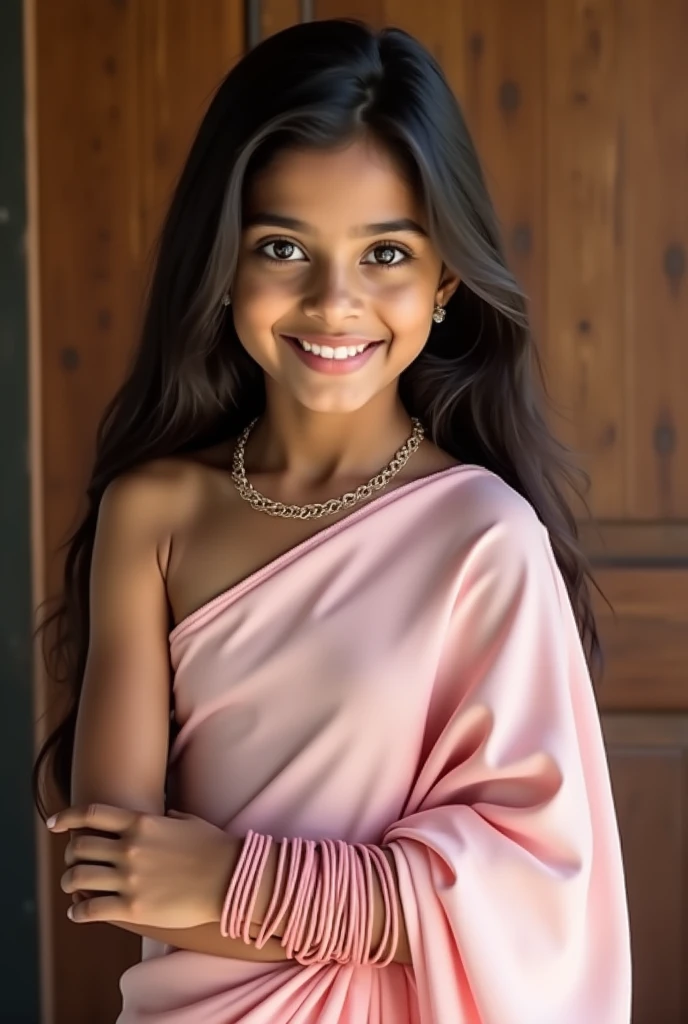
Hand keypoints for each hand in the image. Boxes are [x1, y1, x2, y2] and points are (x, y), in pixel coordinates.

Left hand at [47, 803, 237, 928]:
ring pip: (77, 876)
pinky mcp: (132, 907)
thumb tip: (162, 812)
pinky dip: (77, 910)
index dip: (66, 817)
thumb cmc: (214, 848)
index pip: (91, 814)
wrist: (231, 878)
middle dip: (71, 854)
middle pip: (79, 846)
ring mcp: (129, 878)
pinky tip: (78, 912)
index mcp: (141, 822)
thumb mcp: (187, 820)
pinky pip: (90, 908)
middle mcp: (129, 847)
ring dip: (69, 881)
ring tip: (72, 886)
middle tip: (73, 861)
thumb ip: (167, 816)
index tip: (54, 824)